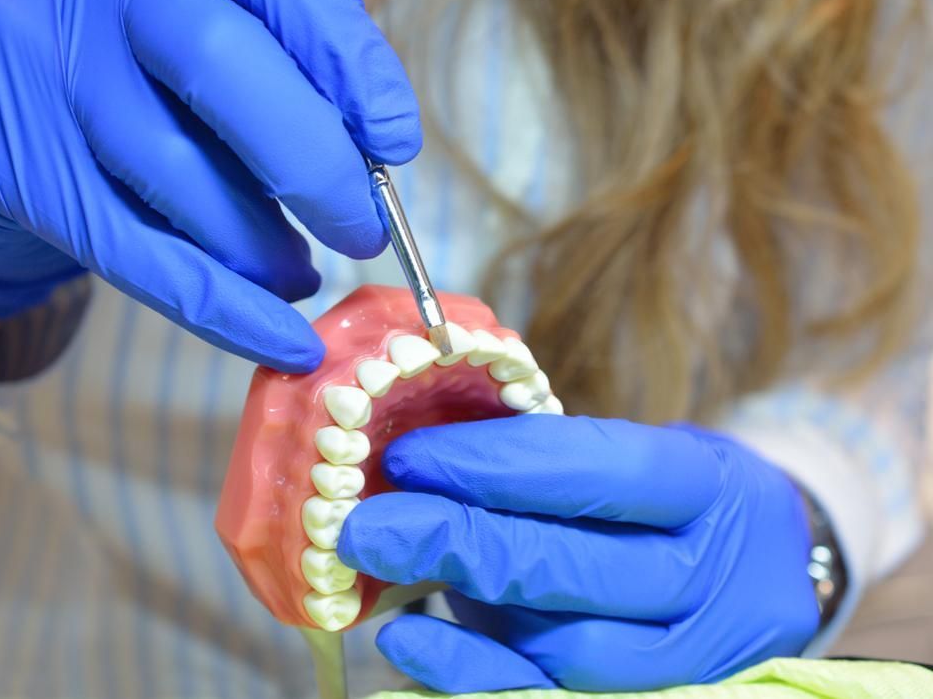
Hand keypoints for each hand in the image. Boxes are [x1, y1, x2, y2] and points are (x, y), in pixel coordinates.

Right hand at [0, 0, 419, 371]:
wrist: (9, 119)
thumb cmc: (152, 78)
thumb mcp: (228, 39)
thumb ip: (297, 69)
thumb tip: (379, 149)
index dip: (345, 62)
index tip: (395, 140)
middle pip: (220, 66)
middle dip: (313, 165)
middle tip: (362, 232)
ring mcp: (39, 65)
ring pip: (177, 170)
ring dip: (263, 247)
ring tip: (300, 275)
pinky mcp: (13, 163)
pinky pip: (136, 254)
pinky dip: (223, 310)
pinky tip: (279, 336)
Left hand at [338, 416, 818, 692]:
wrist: (763, 571)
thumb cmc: (678, 502)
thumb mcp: (645, 457)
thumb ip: (558, 463)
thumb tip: (429, 460)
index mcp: (709, 489)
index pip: (603, 471)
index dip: (499, 463)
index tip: (413, 456)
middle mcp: (707, 579)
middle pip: (574, 567)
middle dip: (458, 539)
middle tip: (367, 522)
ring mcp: (686, 658)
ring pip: (563, 644)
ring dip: (462, 600)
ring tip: (384, 562)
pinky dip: (471, 674)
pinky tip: (407, 641)